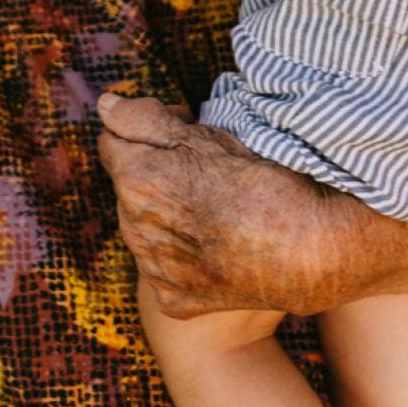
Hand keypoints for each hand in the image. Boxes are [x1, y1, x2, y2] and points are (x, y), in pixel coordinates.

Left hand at [95, 94, 368, 315]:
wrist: (302, 252)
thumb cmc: (260, 183)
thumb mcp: (205, 136)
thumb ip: (145, 118)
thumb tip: (105, 106)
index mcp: (137, 180)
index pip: (112, 138)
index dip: (147, 125)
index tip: (182, 125)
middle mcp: (134, 228)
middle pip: (129, 184)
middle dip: (154, 170)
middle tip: (204, 165)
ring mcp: (151, 270)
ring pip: (144, 226)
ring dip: (165, 211)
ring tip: (215, 205)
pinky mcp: (171, 300)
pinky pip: (164, 267)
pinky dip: (182, 253)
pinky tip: (217, 243)